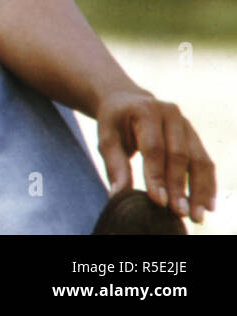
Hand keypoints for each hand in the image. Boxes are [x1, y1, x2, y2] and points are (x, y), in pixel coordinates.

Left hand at [95, 88, 216, 223]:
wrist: (127, 100)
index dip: (156, 176)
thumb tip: (117, 195)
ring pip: (198, 159)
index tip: (159, 201)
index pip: (153, 148)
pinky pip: (205, 161)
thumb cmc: (114, 123)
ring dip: (200, 190)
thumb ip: (115, 165)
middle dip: (179, 186)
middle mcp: (170, 114)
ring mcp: (186, 124)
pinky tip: (207, 204)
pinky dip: (207, 184)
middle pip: (179, 154)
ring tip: (197, 215)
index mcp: (146, 110)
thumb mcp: (107, 138)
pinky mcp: (194, 136)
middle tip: (180, 212)